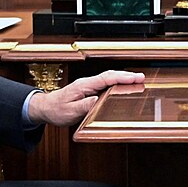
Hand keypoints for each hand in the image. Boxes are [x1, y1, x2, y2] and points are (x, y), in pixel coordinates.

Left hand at [26, 69, 145, 125]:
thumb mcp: (69, 111)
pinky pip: (105, 84)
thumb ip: (84, 105)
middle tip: (142, 78)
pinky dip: (116, 84)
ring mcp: (88, 86)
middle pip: (111, 76)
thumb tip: (97, 100)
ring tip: (137, 82)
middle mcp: (87, 83)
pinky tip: (123, 88)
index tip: (136, 78)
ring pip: (109, 79)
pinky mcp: (88, 90)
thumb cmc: (55, 110)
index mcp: (83, 85)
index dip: (122, 77)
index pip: (106, 78)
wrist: (45, 108)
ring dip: (123, 79)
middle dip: (127, 76)